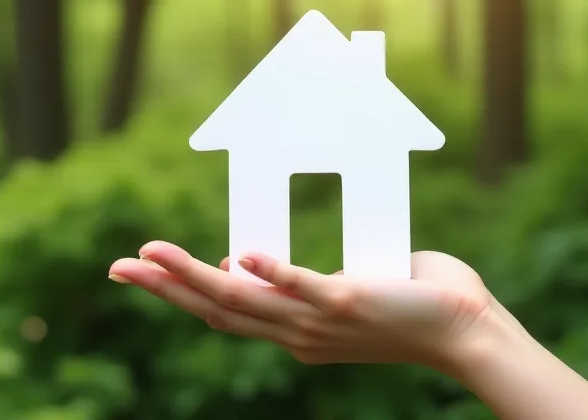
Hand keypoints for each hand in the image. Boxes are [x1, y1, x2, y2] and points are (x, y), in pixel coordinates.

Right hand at [108, 241, 495, 370]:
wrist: (468, 332)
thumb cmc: (418, 303)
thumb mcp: (348, 290)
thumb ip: (310, 277)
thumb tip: (260, 255)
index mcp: (298, 331)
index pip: (229, 313)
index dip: (187, 291)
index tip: (155, 269)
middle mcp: (298, 334)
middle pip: (217, 310)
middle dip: (164, 288)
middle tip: (119, 267)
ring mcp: (319, 322)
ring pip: (241, 301)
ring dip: (191, 277)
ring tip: (149, 255)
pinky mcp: (348, 303)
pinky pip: (300, 288)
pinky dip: (268, 272)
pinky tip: (237, 253)